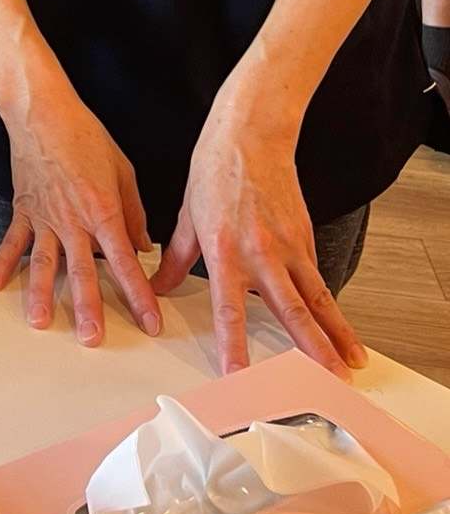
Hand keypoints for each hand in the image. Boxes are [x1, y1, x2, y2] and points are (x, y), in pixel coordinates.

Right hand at [0, 58, 160, 344]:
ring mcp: (44, 217)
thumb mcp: (123, 171)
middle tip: (92, 339)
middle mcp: (72, 220)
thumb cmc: (84, 136)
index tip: (150, 322)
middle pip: (82, 272)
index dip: (139, 295)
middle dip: (89, 308)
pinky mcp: (23, 209)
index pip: (125, 262)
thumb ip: (133, 212)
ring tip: (39, 322)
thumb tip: (142, 245)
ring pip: (43, 263)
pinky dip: (0, 263)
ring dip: (40, 294)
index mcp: (102, 211)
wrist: (43, 112)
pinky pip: (11, 241)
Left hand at [154, 89, 365, 377]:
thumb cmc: (215, 170)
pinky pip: (317, 276)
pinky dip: (328, 301)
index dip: (233, 345)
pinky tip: (337, 323)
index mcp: (224, 251)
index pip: (229, 310)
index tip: (238, 374)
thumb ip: (174, 259)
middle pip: (293, 311)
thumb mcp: (186, 215)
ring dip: (337, 332)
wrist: (251, 135)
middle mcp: (261, 253)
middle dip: (314, 349)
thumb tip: (159, 288)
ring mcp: (289, 245)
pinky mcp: (305, 236)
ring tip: (353, 360)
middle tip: (331, 378)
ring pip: (319, 297)